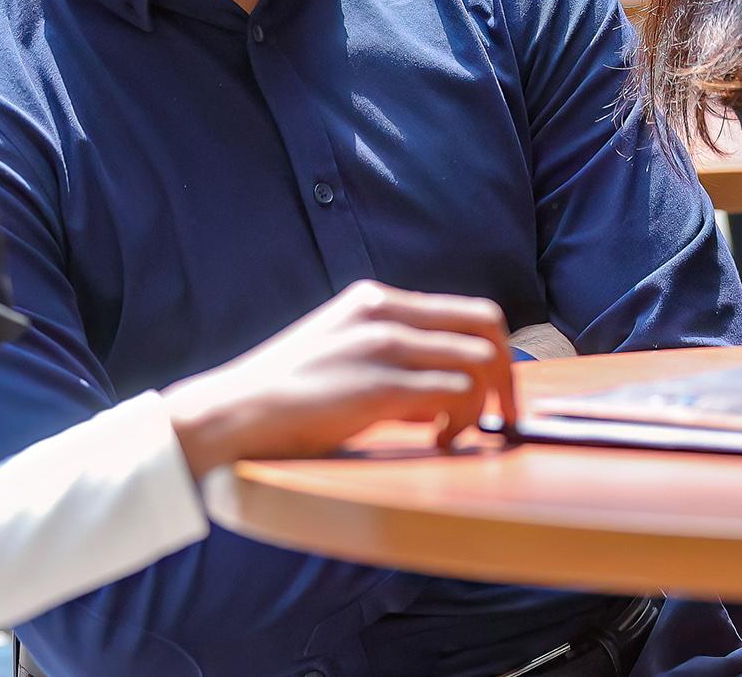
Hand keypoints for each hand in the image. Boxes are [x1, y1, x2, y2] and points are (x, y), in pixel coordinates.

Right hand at [163, 281, 516, 477]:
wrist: (234, 412)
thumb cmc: (284, 395)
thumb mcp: (341, 354)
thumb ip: (392, 362)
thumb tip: (443, 395)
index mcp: (374, 300)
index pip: (464, 310)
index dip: (494, 351)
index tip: (496, 392)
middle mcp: (384, 313)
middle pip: (486, 323)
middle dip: (508, 372)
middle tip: (502, 413)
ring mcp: (383, 346)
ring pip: (479, 358)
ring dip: (484, 403)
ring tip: (454, 433)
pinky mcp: (379, 386)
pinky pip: (456, 393)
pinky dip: (463, 421)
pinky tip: (439, 441)